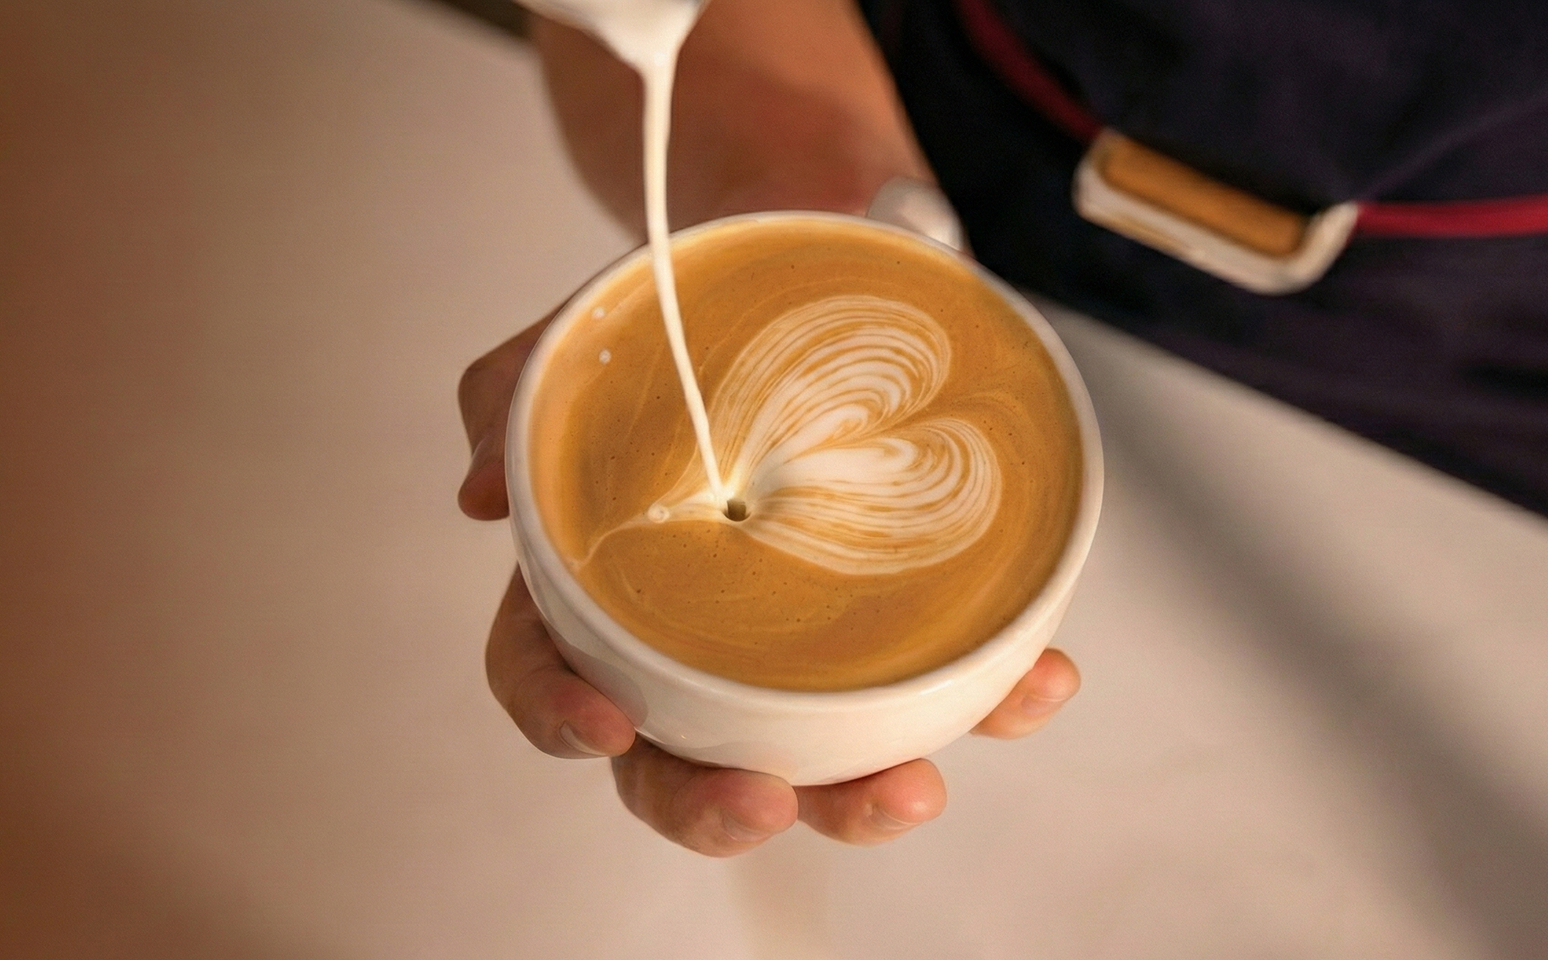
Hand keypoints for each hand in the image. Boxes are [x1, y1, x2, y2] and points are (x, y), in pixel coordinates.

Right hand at [458, 316, 1080, 856]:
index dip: (560, 717)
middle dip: (714, 807)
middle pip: (679, 758)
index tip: (606, 728)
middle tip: (770, 803)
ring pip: (815, 755)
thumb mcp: (589, 339)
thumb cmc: (682, 320)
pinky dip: (995, 698)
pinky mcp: (903, 614)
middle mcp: (693, 634)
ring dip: (860, 794)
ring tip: (917, 783)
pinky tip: (1040, 682)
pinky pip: (948, 677)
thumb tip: (473, 492)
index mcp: (598, 582)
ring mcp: (801, 639)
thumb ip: (515, 399)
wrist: (804, 262)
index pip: (549, 670)